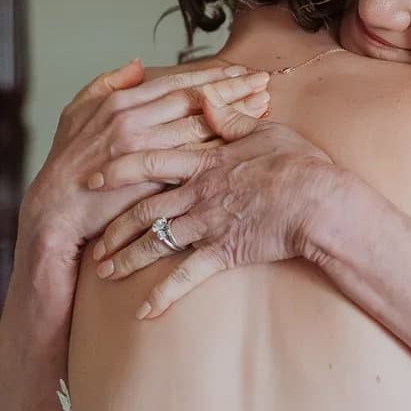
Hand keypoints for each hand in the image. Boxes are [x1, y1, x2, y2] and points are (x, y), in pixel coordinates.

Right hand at [20, 58, 271, 262]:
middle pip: (194, 100)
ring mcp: (142, 150)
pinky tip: (241, 143)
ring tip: (261, 106)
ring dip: (233, 115)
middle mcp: (133, 121)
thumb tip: (136, 63)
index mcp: (120, 103)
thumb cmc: (68, 161)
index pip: (175, 82)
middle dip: (231, 89)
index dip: (209, 75)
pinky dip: (217, 149)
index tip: (238, 70)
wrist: (55, 208)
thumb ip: (107, 84)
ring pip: (198, 126)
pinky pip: (191, 159)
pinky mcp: (149, 178)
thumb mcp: (76, 112)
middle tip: (262, 81)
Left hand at [87, 122, 337, 316]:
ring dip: (126, 258)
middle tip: (91, 235)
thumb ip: (230, 118)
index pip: (150, 162)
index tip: (93, 176)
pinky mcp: (222, 253)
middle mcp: (198, 194)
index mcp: (206, 163)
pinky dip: (162, 296)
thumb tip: (206, 99)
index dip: (118, 169)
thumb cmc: (299, 164)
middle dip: (112, 224)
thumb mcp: (265, 130)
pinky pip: (185, 278)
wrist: (319, 202)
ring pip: (155, 242)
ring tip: (104, 271)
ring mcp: (207, 225)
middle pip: (143, 208)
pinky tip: (144, 311)